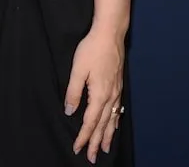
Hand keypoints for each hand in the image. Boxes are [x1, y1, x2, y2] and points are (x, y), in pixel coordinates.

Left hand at [65, 25, 125, 162]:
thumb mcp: (77, 70)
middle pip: (103, 125)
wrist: (110, 34)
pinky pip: (117, 110)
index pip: (90, 122)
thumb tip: (69, 111)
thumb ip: (73, 92)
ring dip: (108, 135)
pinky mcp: (118, 86)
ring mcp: (116, 92)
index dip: (83, 137)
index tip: (78, 148)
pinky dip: (115, 122)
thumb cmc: (91, 49)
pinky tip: (114, 126)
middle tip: (93, 158)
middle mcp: (110, 97)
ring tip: (106, 149)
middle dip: (97, 142)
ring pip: (112, 120)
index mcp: (99, 94)